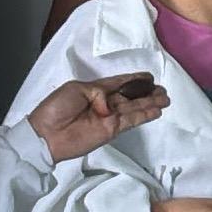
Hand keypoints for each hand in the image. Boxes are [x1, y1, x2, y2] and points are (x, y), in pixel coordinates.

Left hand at [29, 73, 168, 162]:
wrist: (46, 135)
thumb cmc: (57, 108)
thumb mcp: (76, 88)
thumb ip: (99, 91)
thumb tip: (111, 104)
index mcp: (95, 90)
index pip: (119, 83)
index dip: (134, 80)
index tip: (149, 77)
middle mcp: (105, 103)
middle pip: (130, 96)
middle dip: (147, 93)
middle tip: (163, 90)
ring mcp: (109, 118)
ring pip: (134, 108)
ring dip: (150, 103)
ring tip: (166, 99)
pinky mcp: (112, 131)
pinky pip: (131, 121)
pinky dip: (144, 116)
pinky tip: (156, 111)